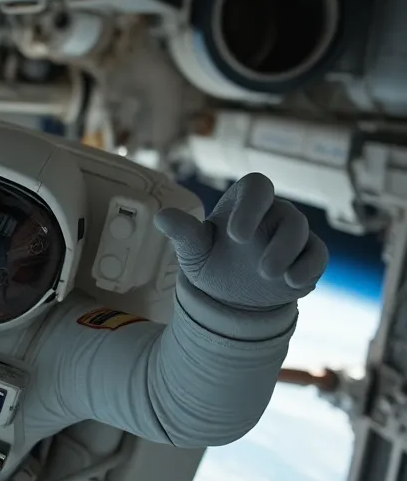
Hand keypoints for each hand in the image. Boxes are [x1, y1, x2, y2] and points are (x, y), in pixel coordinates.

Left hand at [154, 172, 327, 310]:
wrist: (230, 294)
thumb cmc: (211, 260)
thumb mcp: (194, 249)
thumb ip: (184, 232)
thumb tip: (162, 216)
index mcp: (245, 202)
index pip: (257, 187)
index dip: (251, 207)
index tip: (237, 236)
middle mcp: (273, 212)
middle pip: (289, 215)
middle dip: (278, 243)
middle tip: (263, 270)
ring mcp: (293, 233)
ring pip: (303, 234)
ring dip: (291, 256)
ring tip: (272, 277)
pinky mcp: (308, 255)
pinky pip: (317, 255)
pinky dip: (309, 269)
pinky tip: (295, 285)